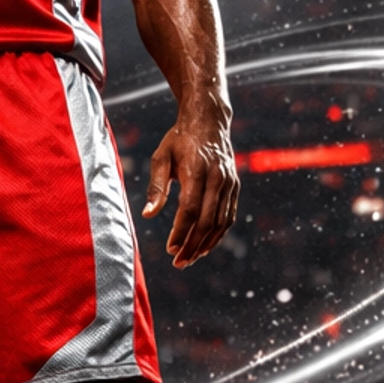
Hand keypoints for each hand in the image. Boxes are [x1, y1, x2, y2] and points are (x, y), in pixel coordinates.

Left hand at [142, 119, 239, 266]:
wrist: (208, 120)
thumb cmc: (179, 139)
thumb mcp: (161, 157)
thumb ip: (155, 186)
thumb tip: (147, 214)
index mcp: (197, 170)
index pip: (190, 209)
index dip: (181, 232)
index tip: (170, 249)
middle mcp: (217, 178)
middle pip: (207, 220)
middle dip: (193, 245)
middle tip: (179, 262)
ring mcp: (229, 182)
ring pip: (221, 222)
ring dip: (206, 244)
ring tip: (190, 258)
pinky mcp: (235, 186)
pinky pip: (229, 216)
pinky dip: (218, 234)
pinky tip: (205, 245)